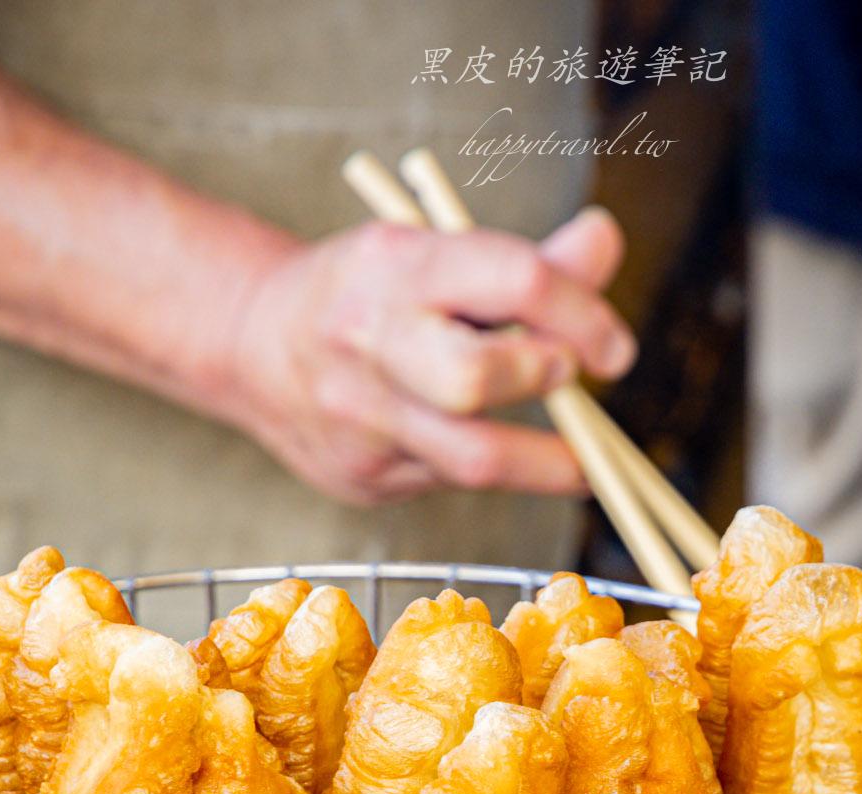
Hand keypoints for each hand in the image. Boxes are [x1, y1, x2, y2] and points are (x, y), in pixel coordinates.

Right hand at [191, 208, 635, 504]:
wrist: (250, 341)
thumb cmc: (373, 293)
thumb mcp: (434, 253)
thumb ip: (526, 261)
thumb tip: (605, 243)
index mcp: (399, 264)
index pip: (514, 280)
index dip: (583, 316)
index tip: (611, 348)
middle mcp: (370, 338)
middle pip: (475, 378)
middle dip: (541, 378)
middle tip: (569, 378)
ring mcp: (358, 415)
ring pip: (471, 458)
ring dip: (546, 464)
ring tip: (580, 465)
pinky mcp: (359, 474)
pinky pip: (447, 482)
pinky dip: (491, 471)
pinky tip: (497, 454)